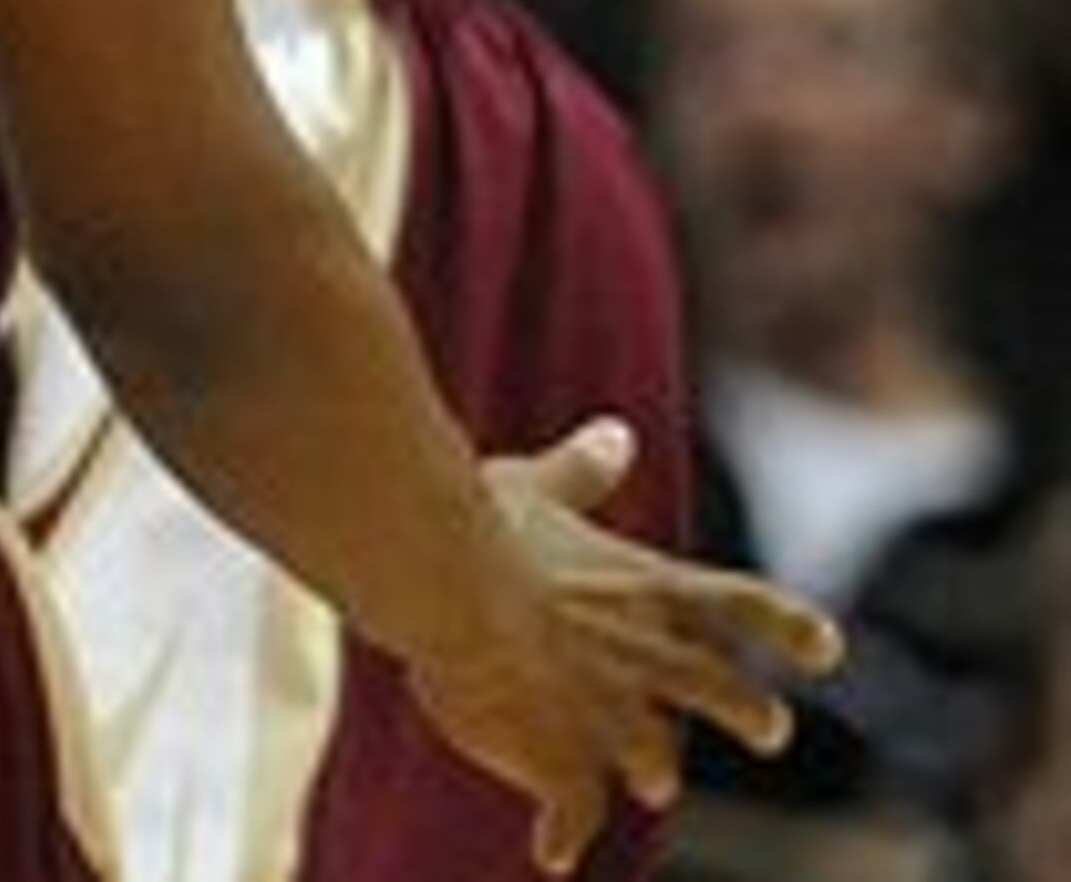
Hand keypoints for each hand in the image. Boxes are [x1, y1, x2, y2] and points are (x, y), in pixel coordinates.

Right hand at [408, 417, 838, 874]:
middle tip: (771, 729)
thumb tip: (617, 435)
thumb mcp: (534, 489)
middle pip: (726, 694)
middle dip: (751, 713)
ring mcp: (614, 721)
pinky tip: (552, 855)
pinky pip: (574, 815)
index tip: (828, 648)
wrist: (447, 588)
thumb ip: (580, 474)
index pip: (740, 603)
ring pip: (657, 762)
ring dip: (654, 770)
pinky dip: (564, 834)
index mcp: (648, 589)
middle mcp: (648, 659)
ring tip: (658, 786)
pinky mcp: (566, 766)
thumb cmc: (484, 527)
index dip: (787, 625)